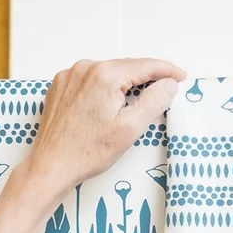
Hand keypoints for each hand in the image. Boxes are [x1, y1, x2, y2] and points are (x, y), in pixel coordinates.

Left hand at [21, 57, 185, 207]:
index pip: (144, 66)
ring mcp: (70, 75)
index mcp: (105, 75)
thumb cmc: (87, 152)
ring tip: (136, 98)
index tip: (180, 76)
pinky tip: (107, 103)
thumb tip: (169, 84)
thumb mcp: (129, 129)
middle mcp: (85, 68)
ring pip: (107, 73)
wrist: (52, 166)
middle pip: (125, 67)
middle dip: (146, 77)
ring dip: (123, 83)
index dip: (166, 70)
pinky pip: (89, 80)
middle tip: (164, 88)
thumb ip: (153, 102)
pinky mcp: (60, 86)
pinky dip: (102, 87)